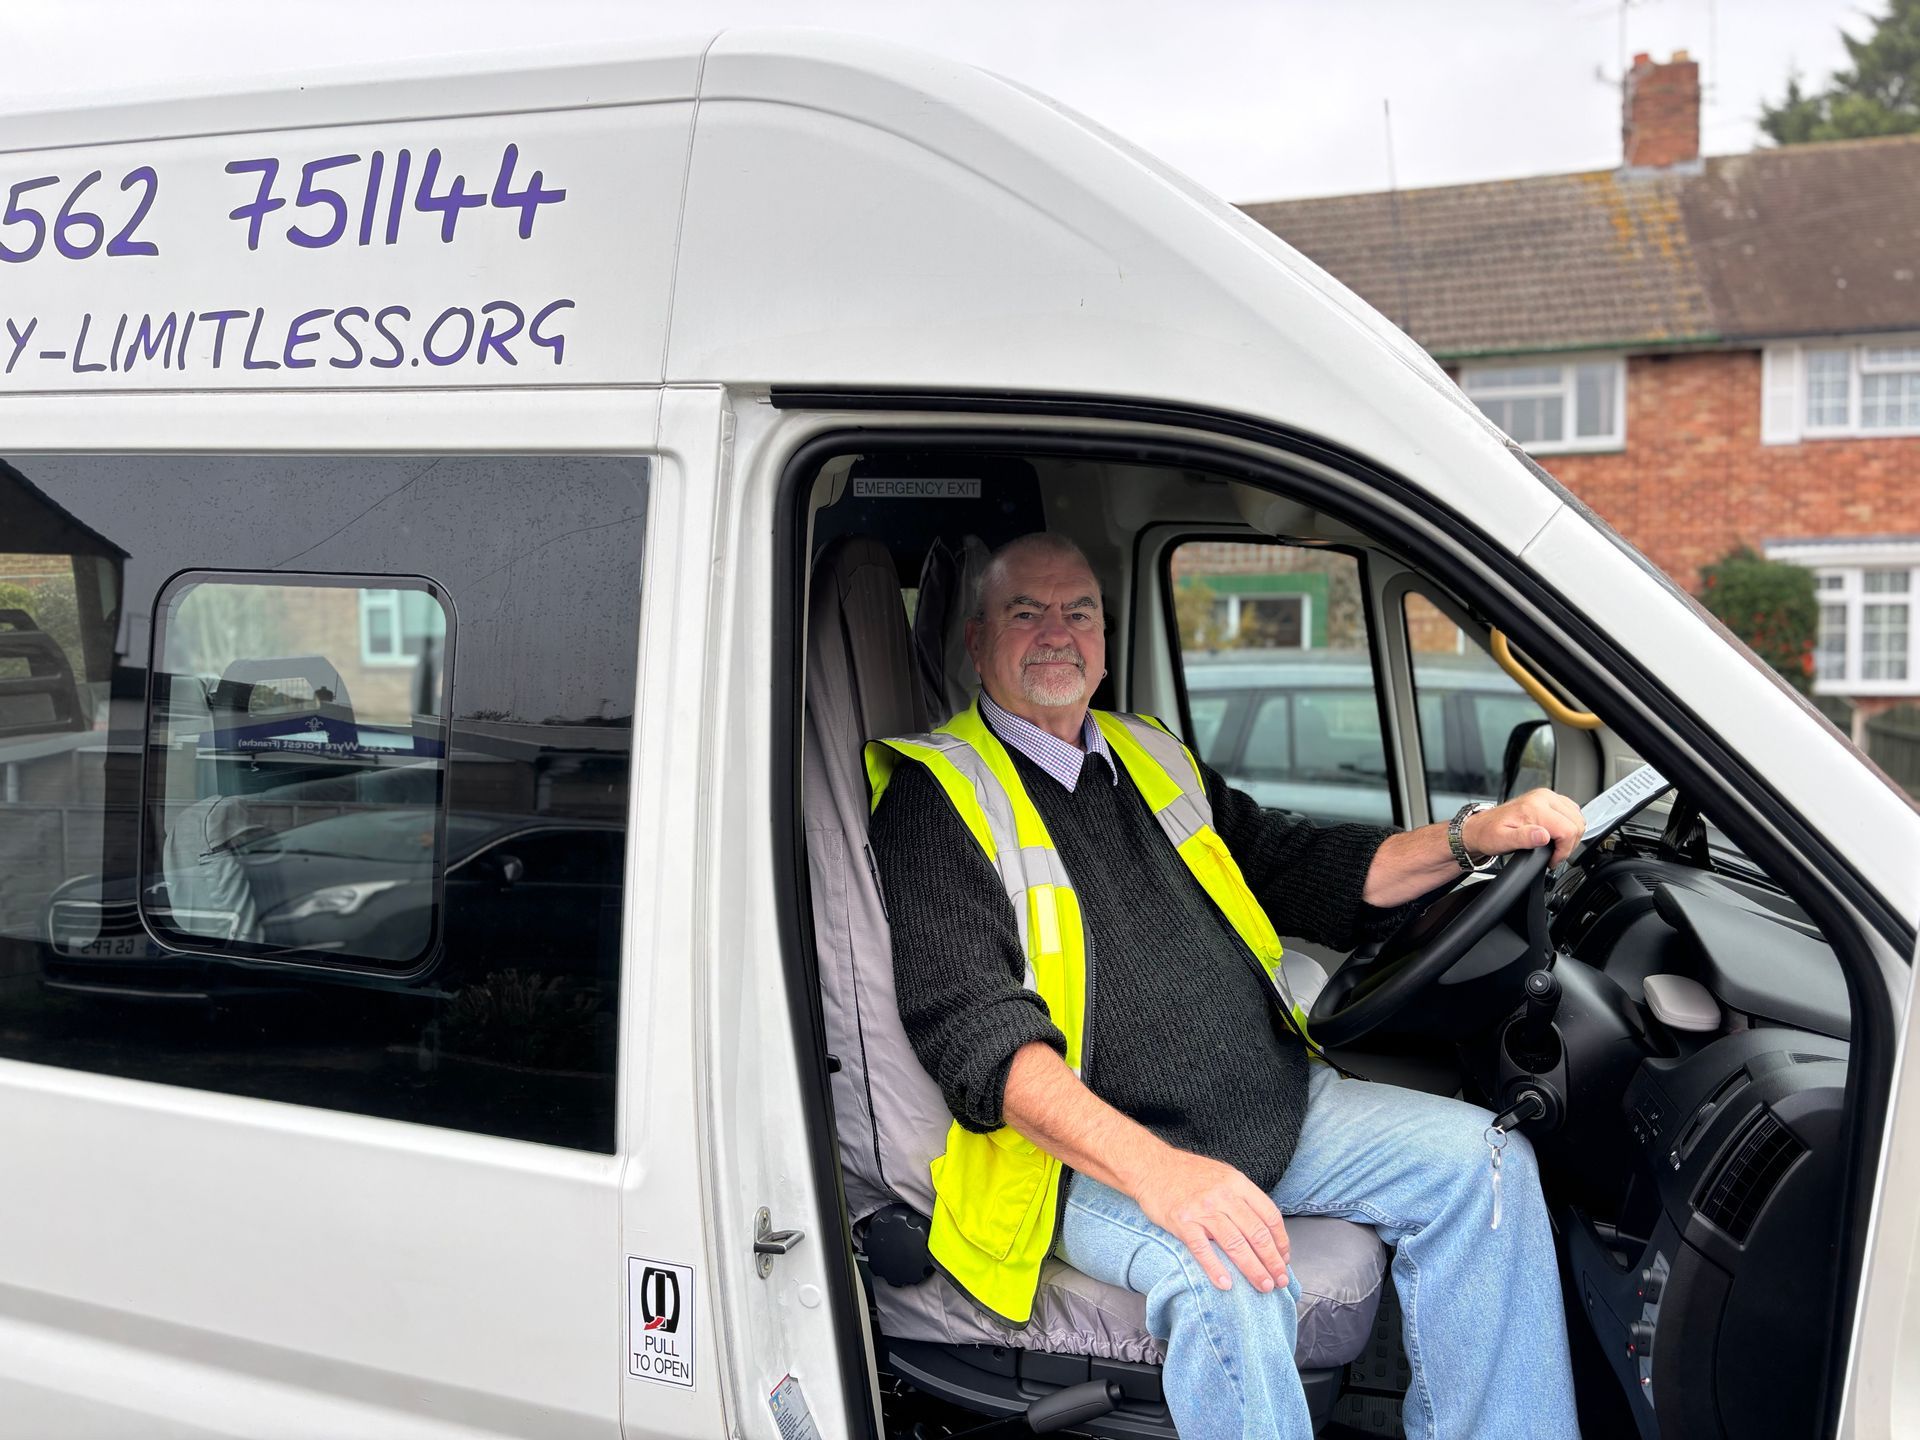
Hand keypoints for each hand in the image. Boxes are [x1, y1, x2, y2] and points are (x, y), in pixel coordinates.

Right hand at [1131, 1147, 1290, 1292]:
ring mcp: (1202, 1210)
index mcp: (1237, 1183)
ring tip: (1263, 1286)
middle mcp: (1223, 1196)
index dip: (1281, 1241)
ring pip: (1236, 1245)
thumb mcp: (1223, 1175)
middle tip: (1280, 1281)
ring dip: (1253, 1269)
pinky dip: (1216, 1269)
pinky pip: (1203, 1250)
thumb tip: (1264, 1229)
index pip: (1270, 1216)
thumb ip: (1242, 1198)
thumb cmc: (1188, 1173)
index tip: (1284, 1259)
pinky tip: (1226, 1284)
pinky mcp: (1182, 1222)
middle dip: (1272, 1261)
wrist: (1151, 1166)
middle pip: (1257, 1234)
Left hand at [1464, 787, 1586, 865]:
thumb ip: (1524, 838)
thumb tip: (1543, 835)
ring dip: (1571, 835)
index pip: (1568, 830)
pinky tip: (1556, 836)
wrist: (1481, 827)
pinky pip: (1571, 812)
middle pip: (1576, 823)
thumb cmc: (1489, 834)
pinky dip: (1569, 826)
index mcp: (1534, 807)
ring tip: (1554, 846)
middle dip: (1569, 844)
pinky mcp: (1549, 799)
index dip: (1564, 850)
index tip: (1552, 859)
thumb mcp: (1502, 840)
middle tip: (1553, 855)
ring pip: (1577, 817)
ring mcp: (1547, 796)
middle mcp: (1543, 798)